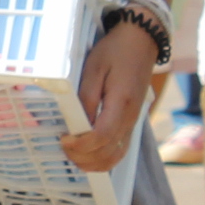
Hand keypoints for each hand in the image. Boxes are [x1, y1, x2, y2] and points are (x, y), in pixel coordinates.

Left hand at [60, 18, 158, 173]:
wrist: (141, 42)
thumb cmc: (115, 51)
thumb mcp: (95, 68)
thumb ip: (86, 98)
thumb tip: (77, 123)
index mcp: (121, 103)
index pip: (103, 136)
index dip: (81, 144)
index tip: (64, 139)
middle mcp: (130, 118)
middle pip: (108, 153)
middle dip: (83, 157)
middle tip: (63, 147)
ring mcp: (132, 123)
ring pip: (115, 157)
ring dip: (93, 163)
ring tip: (72, 154)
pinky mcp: (131, 123)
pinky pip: (120, 150)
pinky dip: (103, 159)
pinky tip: (88, 155)